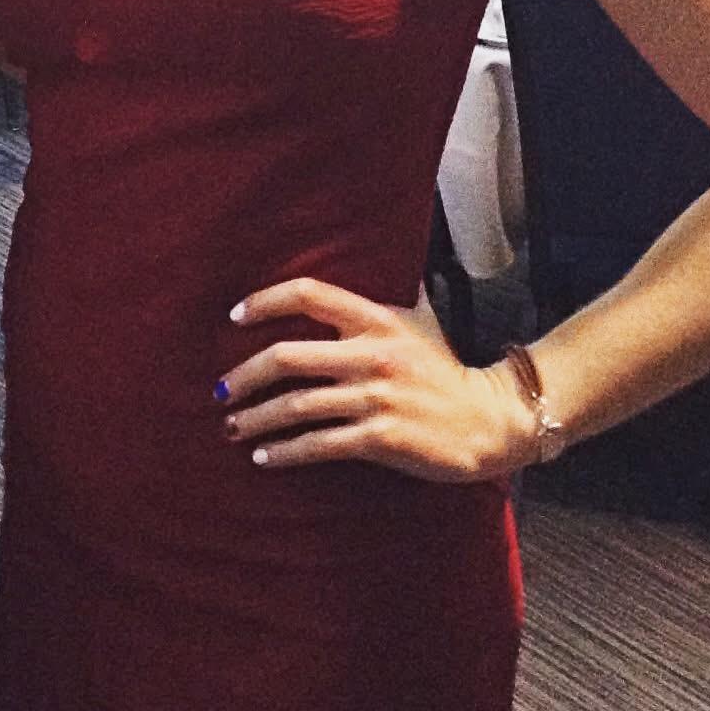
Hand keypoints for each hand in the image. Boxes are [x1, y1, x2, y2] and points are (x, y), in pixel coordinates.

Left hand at [216, 277, 534, 482]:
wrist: (489, 421)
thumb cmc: (446, 369)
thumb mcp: (420, 319)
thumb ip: (389, 293)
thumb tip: (375, 254)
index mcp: (376, 318)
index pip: (309, 295)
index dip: (265, 302)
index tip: (235, 317)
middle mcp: (372, 354)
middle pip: (289, 357)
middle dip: (246, 375)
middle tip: (220, 389)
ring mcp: (375, 397)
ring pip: (297, 406)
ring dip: (257, 419)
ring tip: (232, 426)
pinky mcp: (380, 439)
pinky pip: (320, 445)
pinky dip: (286, 452)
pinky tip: (264, 456)